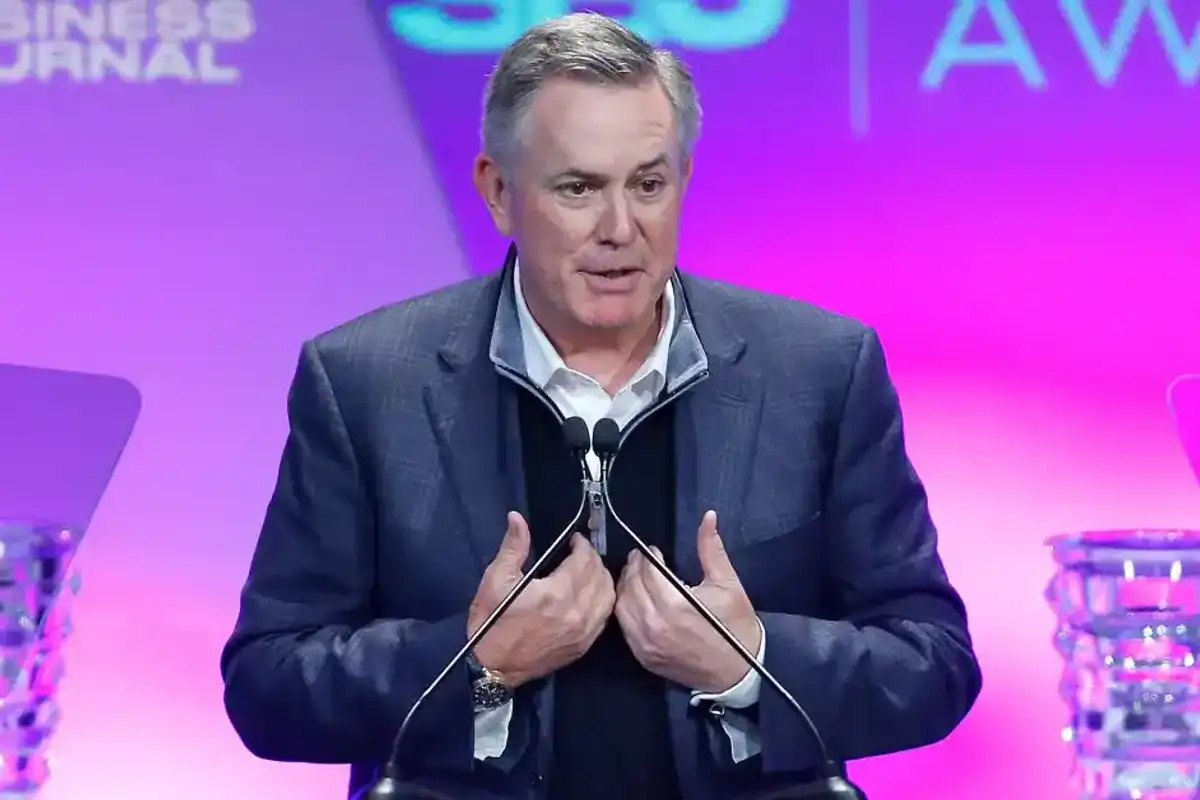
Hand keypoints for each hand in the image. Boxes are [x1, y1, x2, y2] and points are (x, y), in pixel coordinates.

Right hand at [468, 512, 614, 687]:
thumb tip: (517, 518)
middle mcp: (575, 613)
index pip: (584, 561)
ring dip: (602, 577)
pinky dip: (604, 599)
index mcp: (554, 593)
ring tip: (589, 569)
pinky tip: (593, 593)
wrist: (493, 668)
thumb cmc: (491, 622)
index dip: (582, 546)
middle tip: (581, 552)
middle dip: (592, 558)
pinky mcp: (584, 645)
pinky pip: (605, 616)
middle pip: (599, 575)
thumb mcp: (496, 580)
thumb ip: (513, 547)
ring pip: (608, 595)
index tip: (575, 540)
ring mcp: (582, 632)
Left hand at [614, 510, 761, 692]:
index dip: (648, 556)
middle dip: (635, 567)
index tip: (653, 551)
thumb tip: (708, 517)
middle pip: (632, 585)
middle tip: (640, 558)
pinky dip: (625, 609)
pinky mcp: (643, 656)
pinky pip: (624, 626)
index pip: (649, 571)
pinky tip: (634, 600)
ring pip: (622, 605)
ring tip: (635, 576)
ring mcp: (646, 643)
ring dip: (626, 586)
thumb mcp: (728, 584)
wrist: (738, 672)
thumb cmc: (736, 626)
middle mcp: (655, 624)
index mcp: (676, 604)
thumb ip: (711, 549)